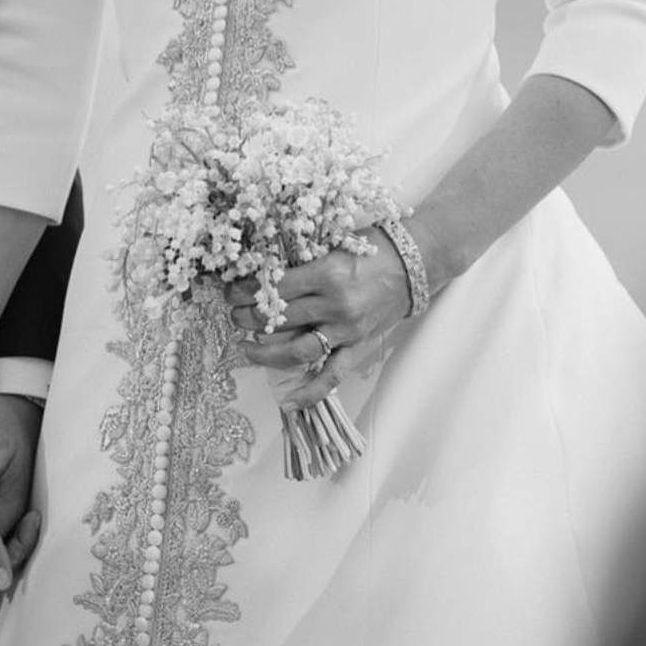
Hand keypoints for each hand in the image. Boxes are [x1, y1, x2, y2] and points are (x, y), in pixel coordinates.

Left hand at [226, 228, 412, 408]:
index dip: (246, 292)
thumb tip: (262, 272)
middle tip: (233, 315)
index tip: (231, 292)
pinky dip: (310, 392)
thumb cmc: (372, 247)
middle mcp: (335, 306)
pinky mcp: (358, 347)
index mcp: (325, 274)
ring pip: (296, 350)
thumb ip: (302, 261)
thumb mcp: (331, 244)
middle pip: (279, 319)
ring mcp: (347, 331)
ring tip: (244, 348)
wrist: (414, 263)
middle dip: (248, 318)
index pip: (274, 288)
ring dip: (265, 353)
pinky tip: (289, 400)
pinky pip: (332, 376)